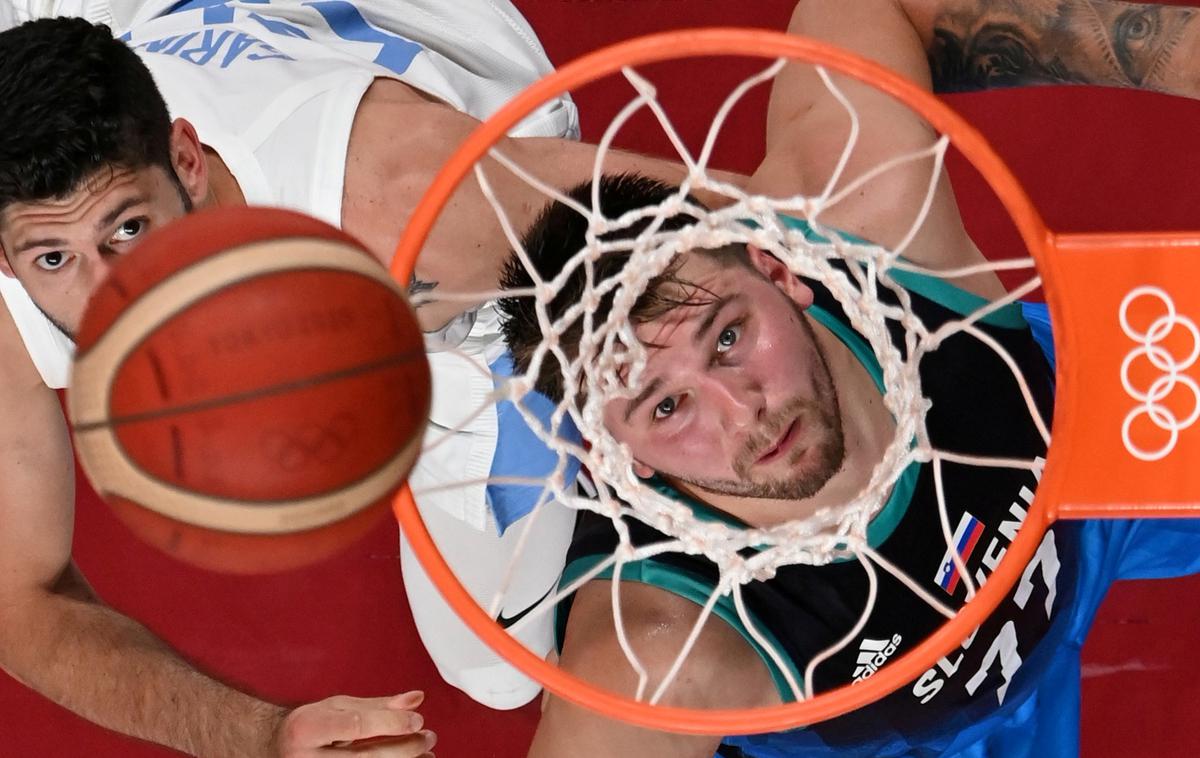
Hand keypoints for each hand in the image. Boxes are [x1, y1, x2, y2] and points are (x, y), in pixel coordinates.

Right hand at [275, 690, 435, 756]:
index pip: (355, 726)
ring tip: (426, 754)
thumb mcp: (338, 707)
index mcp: (306, 729)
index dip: (390, 723)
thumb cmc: (310, 727)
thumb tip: (416, 700)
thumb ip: (378, 705)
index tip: (417, 720)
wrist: (277, 750)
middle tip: (428, 737)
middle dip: (404, 749)